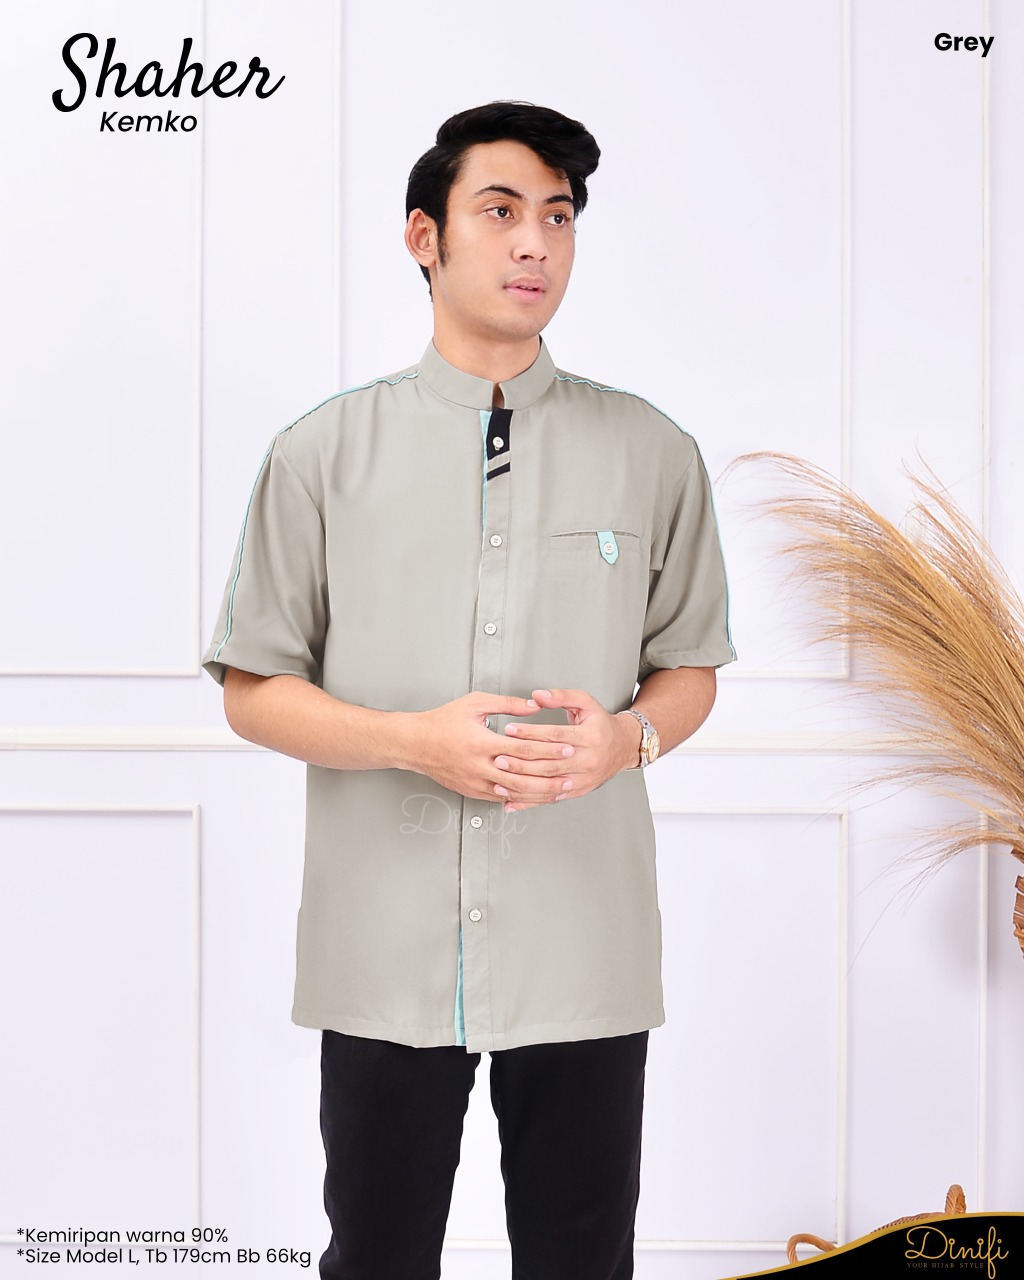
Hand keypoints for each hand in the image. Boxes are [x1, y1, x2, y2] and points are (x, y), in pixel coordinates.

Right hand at [407, 692, 576, 805]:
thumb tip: (534, 705)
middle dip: (550, 774)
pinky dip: (521, 799)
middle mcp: (479, 766)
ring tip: (559, 789)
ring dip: (539, 792)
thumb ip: (507, 704)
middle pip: (523, 774)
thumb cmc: (443, 722)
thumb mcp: (475, 703)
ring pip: (514, 792)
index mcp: (482, 742)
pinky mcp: (473, 791)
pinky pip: (502, 798)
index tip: (566, 747)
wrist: (415, 744)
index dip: (548, 748)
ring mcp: (476, 782)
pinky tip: (535, 797)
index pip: (523, 748)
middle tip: (571, 772)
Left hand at [494, 687, 640, 812]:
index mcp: (590, 736)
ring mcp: (583, 779)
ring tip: (500, 779)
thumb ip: (561, 696)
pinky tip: (512, 801)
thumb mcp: (586, 703)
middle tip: (499, 757)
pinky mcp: (577, 792)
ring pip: (548, 785)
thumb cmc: (601, 724)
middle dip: (521, 762)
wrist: (622, 747)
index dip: (530, 732)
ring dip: (522, 784)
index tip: (510, 730)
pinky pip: (550, 799)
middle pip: (550, 763)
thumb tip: (537, 695)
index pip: (555, 735)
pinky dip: (529, 801)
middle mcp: (588, 760)